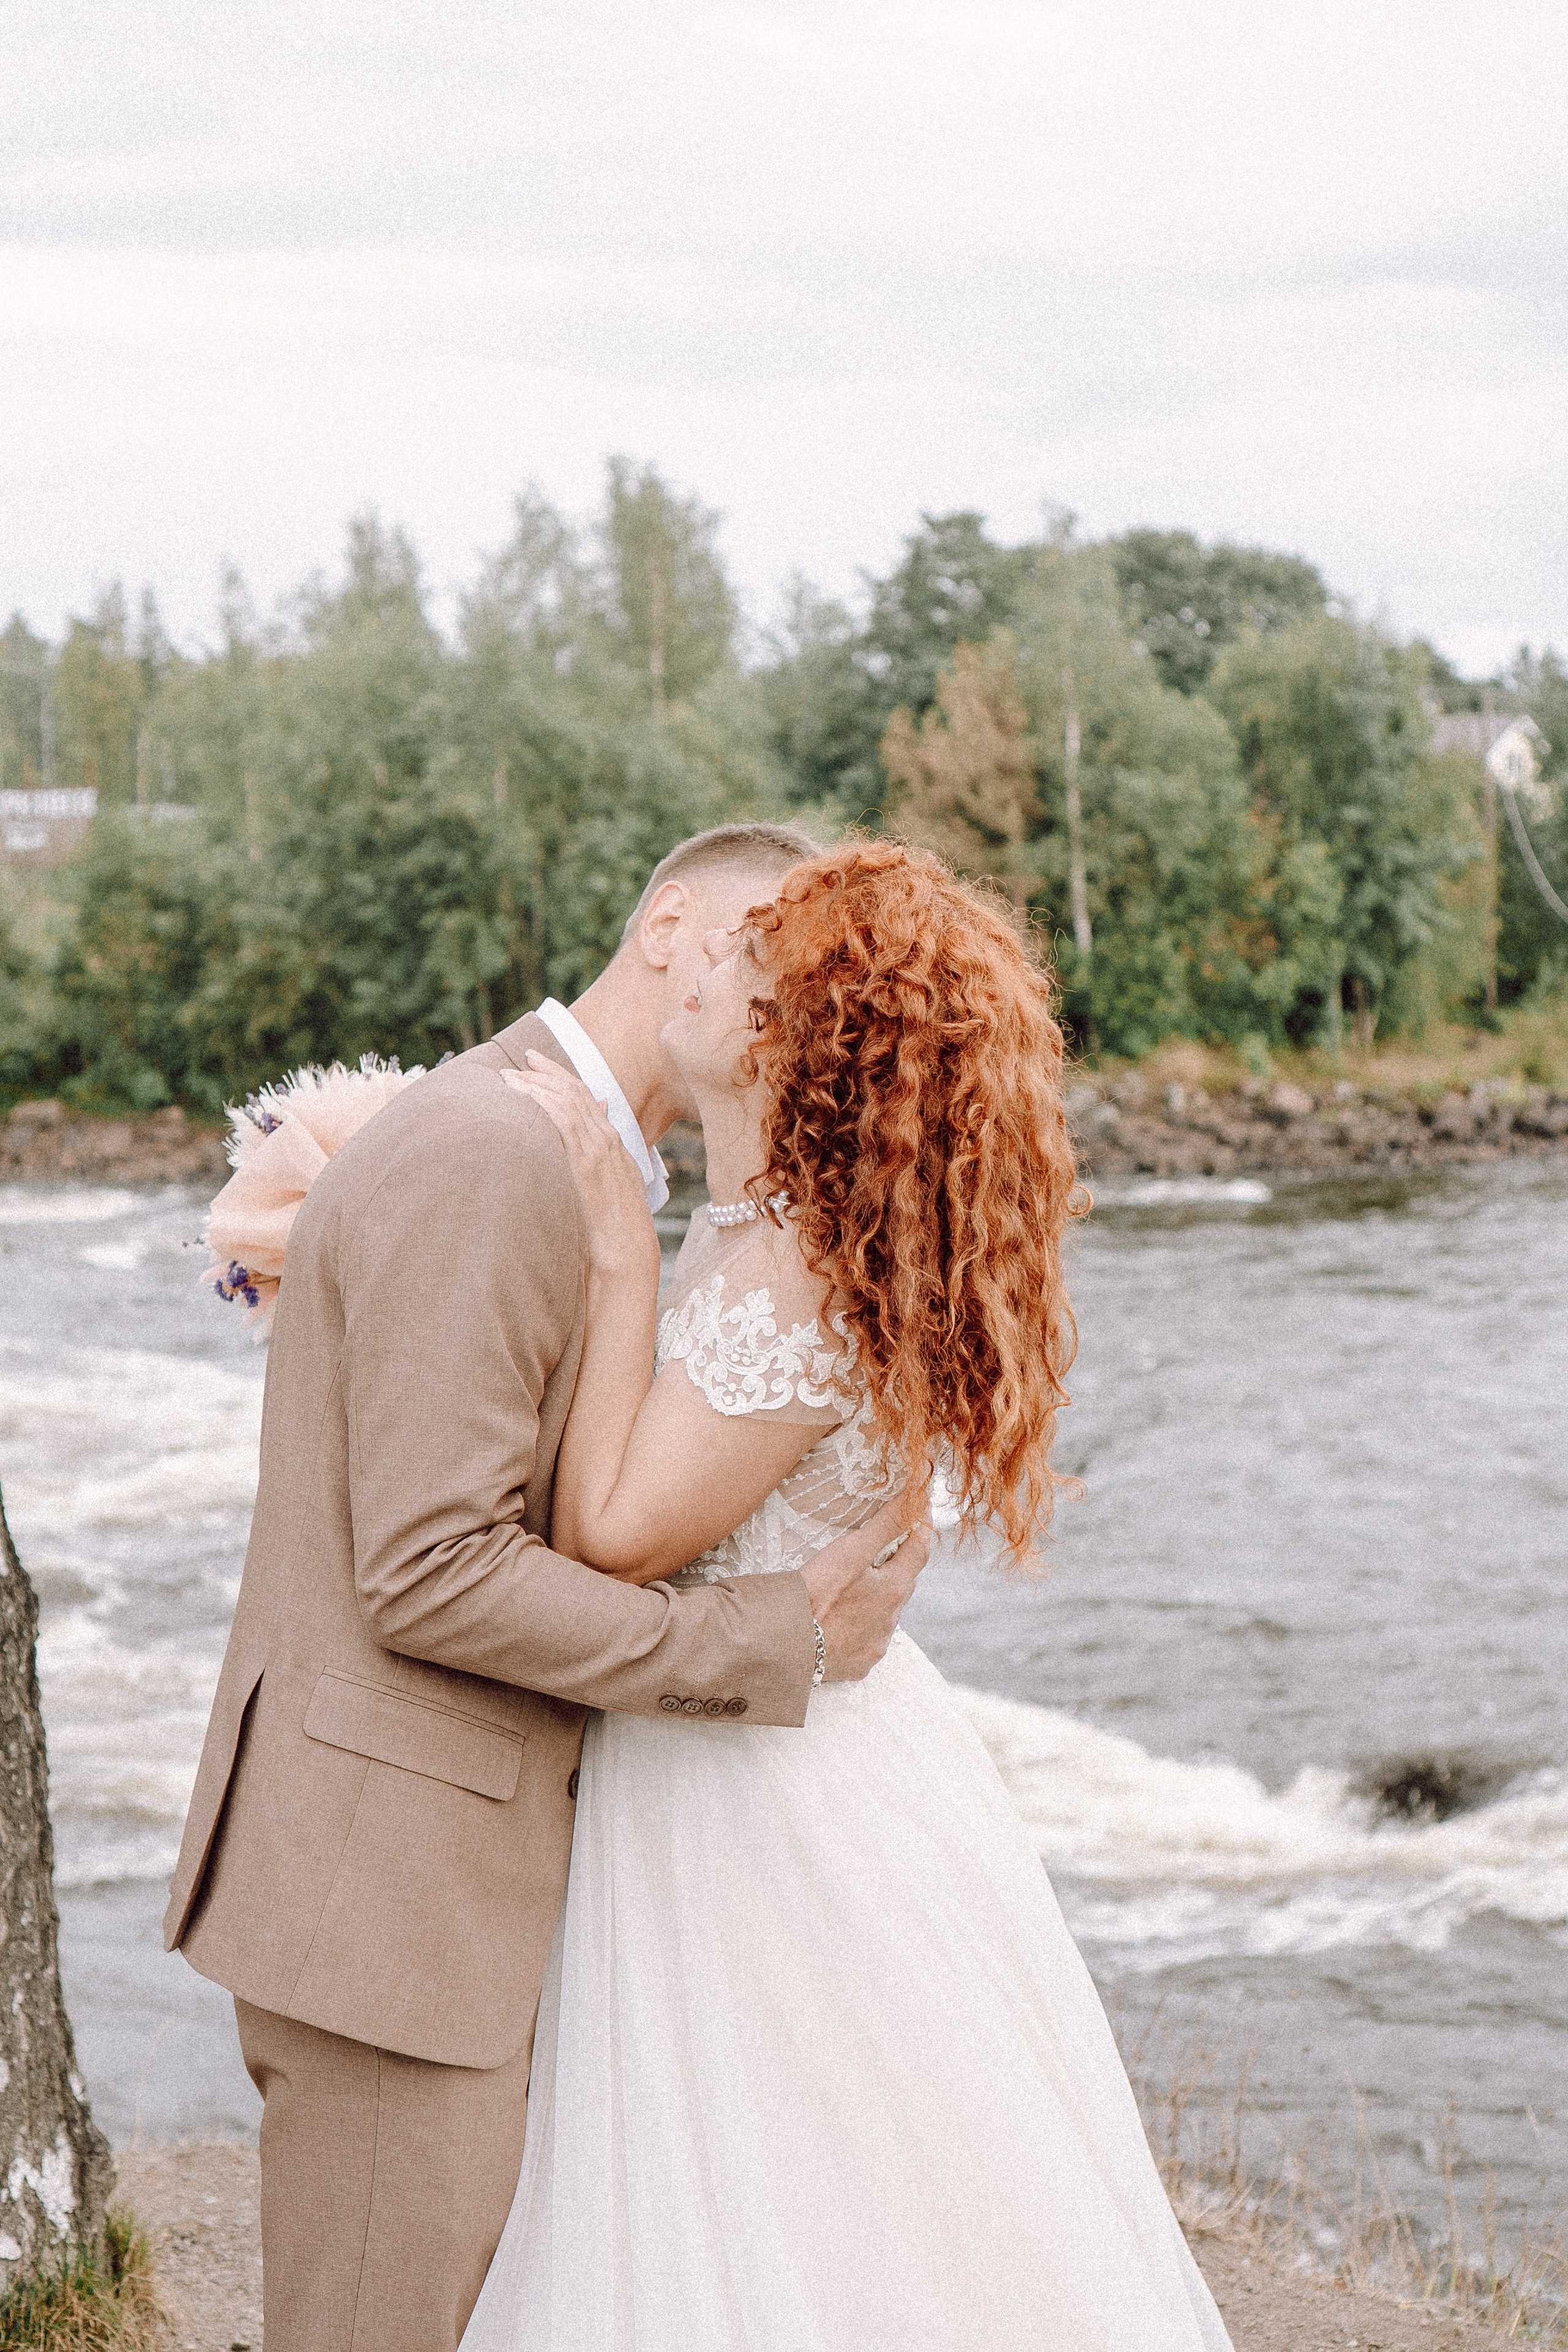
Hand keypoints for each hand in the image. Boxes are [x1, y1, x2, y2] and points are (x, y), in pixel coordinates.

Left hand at [502, 1056, 660, 1280]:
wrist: (628, 1248)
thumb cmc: (614, 1224)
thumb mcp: (610, 1183)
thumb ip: (598, 1156)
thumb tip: (588, 1138)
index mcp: (612, 1141)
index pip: (584, 1094)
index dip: (559, 1074)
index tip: (535, 1061)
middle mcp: (607, 1138)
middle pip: (574, 1091)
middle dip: (544, 1073)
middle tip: (516, 1063)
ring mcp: (599, 1149)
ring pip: (567, 1102)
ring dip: (536, 1087)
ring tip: (509, 1080)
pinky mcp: (587, 1164)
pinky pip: (565, 1123)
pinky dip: (544, 1106)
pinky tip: (524, 1100)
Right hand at [801, 1488, 930, 1683]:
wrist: (784, 1645)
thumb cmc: (815, 1594)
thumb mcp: (850, 1552)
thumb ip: (885, 1526)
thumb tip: (914, 1500)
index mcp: (895, 1590)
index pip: (920, 1550)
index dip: (920, 1526)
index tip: (919, 1508)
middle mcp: (892, 1621)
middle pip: (902, 1583)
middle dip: (895, 1564)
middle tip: (879, 1547)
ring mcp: (876, 1646)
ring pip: (885, 1613)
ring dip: (876, 1598)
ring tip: (850, 1587)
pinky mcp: (859, 1665)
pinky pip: (867, 1640)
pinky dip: (860, 1626)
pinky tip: (840, 1620)